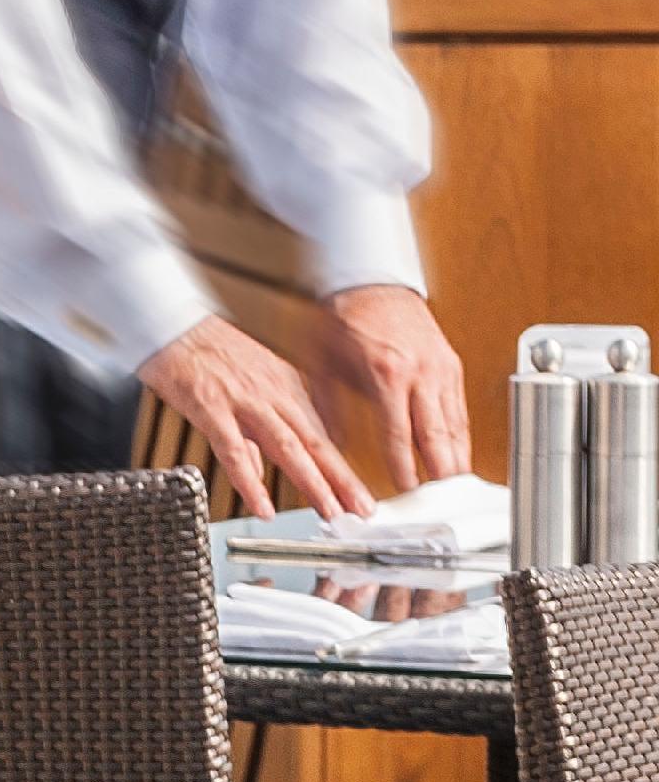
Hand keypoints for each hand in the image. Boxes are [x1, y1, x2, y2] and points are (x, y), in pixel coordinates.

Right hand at [141, 314, 378, 521]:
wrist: (170, 322)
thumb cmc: (202, 347)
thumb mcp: (245, 379)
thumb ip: (255, 424)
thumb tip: (259, 463)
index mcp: (284, 385)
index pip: (320, 434)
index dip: (340, 468)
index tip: (356, 493)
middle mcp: (272, 394)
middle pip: (315, 444)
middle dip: (342, 481)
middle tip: (362, 509)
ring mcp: (244, 402)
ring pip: (288, 448)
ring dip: (312, 482)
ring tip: (331, 510)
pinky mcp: (212, 409)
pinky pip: (235, 452)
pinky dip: (251, 482)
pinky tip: (263, 507)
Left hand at [319, 283, 471, 488]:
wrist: (369, 279)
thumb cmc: (340, 316)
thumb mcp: (320, 362)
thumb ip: (326, 407)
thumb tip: (326, 444)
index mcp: (387, 374)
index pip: (399, 433)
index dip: (404, 466)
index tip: (406, 491)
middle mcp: (420, 373)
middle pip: (437, 435)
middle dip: (442, 472)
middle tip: (444, 502)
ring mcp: (441, 368)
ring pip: (455, 423)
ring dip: (456, 458)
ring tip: (455, 488)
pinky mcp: (451, 364)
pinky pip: (459, 407)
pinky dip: (461, 434)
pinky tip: (457, 453)